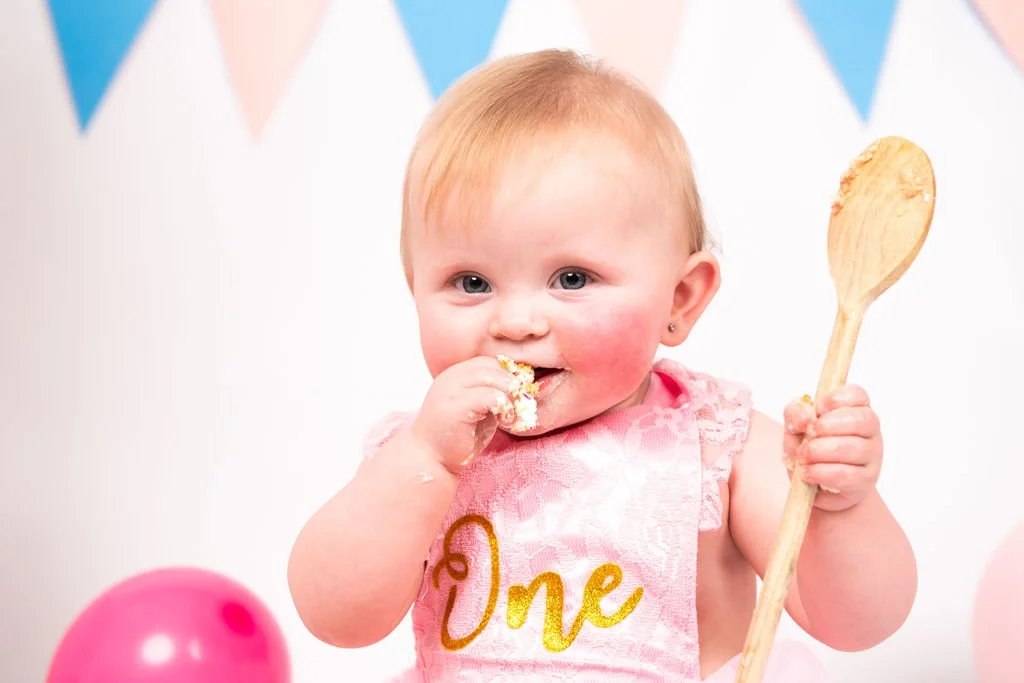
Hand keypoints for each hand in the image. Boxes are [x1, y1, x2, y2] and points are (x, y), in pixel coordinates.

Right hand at [410, 356, 517, 474]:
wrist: (429, 459)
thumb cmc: (455, 438)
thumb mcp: (478, 409)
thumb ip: (492, 393)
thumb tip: (520, 385)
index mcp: (456, 375)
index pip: (490, 361)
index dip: (508, 375)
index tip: (516, 396)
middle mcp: (452, 377)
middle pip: (494, 366)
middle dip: (512, 385)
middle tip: (519, 406)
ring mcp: (453, 389)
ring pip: (496, 378)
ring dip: (511, 396)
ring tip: (510, 415)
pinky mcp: (457, 405)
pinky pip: (492, 396)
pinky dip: (506, 408)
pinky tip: (505, 422)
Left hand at [782, 385, 881, 512]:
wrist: (812, 486)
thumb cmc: (809, 450)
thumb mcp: (796, 428)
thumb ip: (796, 414)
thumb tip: (806, 415)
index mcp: (854, 410)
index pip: (858, 395)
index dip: (837, 398)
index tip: (818, 408)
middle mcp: (869, 431)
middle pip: (863, 419)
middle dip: (829, 426)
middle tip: (808, 434)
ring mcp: (871, 456)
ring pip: (854, 447)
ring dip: (821, 451)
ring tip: (803, 457)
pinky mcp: (865, 480)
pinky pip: (847, 474)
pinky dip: (821, 472)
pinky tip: (807, 472)